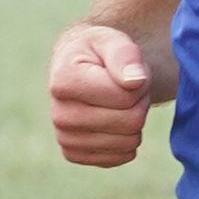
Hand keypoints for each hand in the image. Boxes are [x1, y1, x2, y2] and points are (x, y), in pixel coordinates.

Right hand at [48, 21, 161, 166]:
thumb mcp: (113, 41)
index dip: (139, 84)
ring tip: (120, 102)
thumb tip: (134, 81)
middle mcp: (59, 115)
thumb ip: (125, 55)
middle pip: (130, 122)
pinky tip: (114, 121)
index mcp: (63, 81)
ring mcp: (65, 138)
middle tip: (128, 88)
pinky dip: (127, 140)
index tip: (127, 73)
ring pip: (128, 143)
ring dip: (135, 120)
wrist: (82, 70)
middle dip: (139, 103)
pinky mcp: (74, 154)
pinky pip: (121, 157)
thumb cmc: (101, 53)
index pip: (125, 97)